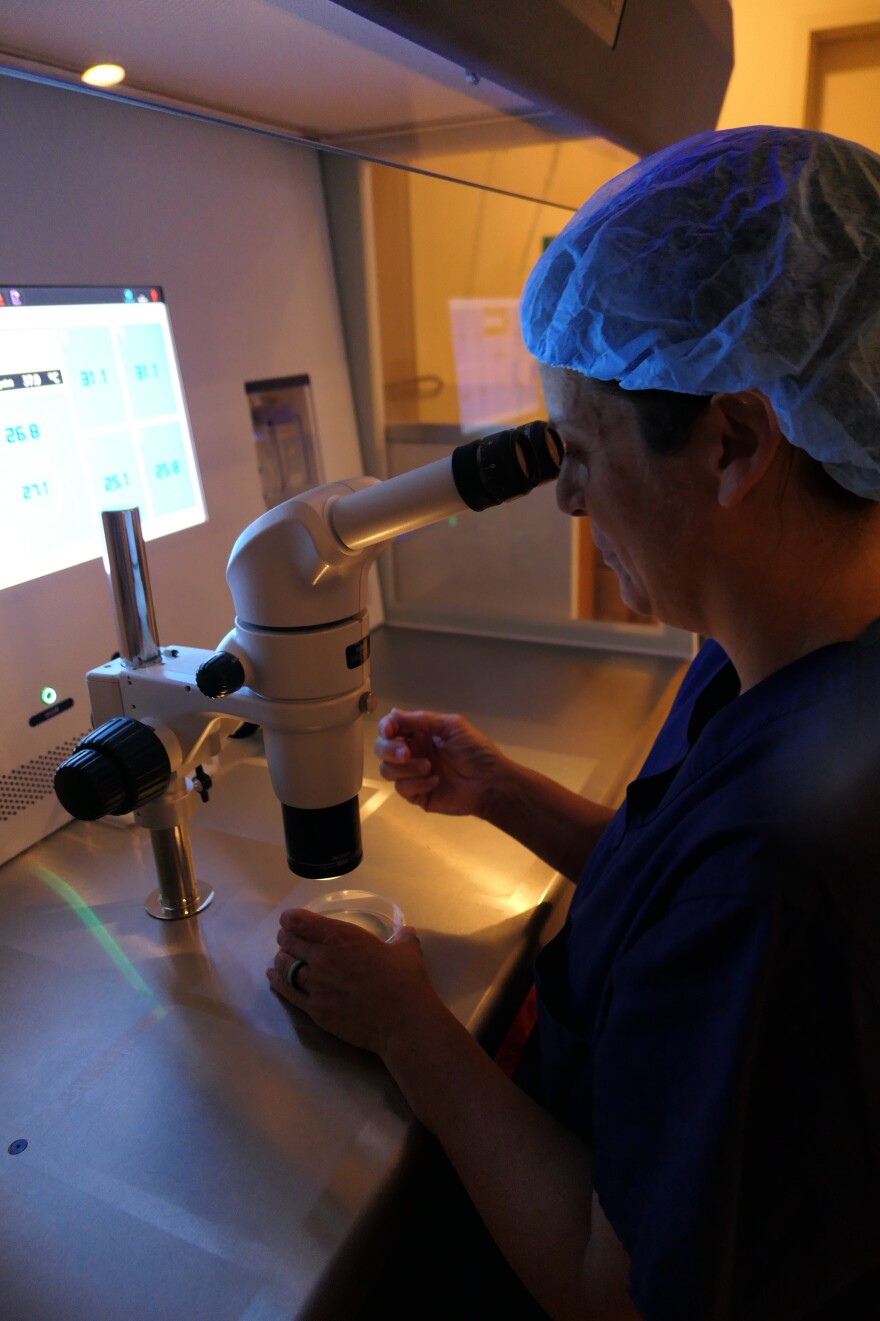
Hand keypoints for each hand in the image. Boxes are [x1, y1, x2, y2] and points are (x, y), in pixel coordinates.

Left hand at [267, 907, 438, 1055]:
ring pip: (284, 967)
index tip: (290, 920)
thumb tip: (407, 932)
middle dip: (285, 938)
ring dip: (281, 960)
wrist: (402, 1021)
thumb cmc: (405, 982)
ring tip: (283, 958)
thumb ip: (403, 939)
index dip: (290, 918)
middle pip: (288, 942)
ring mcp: (315, 985)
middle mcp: (322, 958)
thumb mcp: (406, 952)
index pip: (299, 921)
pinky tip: (272, 977)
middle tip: (288, 940)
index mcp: (341, 937)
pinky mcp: (314, 1009)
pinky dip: (276, 982)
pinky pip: (287, 992)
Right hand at [374, 708, 501, 816]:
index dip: (385, 727)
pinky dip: (417, 784)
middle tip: (406, 754)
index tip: (390, 731)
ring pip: (387, 770)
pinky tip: (436, 781)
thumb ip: (421, 720)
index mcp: (420, 734)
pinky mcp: (417, 795)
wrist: (490, 782)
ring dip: (406, 768)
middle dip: (389, 750)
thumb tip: (393, 712)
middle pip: (381, 749)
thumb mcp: (452, 726)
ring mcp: (413, 775)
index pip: (391, 728)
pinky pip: (402, 789)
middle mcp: (413, 753)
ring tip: (429, 767)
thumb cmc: (475, 751)